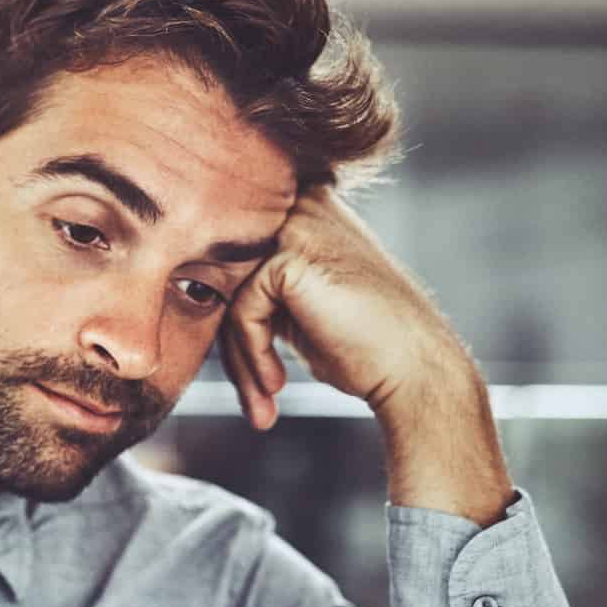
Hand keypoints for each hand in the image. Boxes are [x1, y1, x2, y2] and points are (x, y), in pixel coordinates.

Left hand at [218, 187, 469, 430]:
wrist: (413, 368)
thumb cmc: (360, 345)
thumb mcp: (297, 307)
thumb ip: (256, 287)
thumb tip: (193, 290)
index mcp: (305, 209)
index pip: (235, 263)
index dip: (232, 325)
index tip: (246, 377)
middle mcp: (301, 205)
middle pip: (228, 278)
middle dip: (233, 345)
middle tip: (255, 399)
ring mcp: (297, 226)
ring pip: (230, 298)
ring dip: (241, 360)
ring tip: (264, 401)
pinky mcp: (289, 256)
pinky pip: (242, 311)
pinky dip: (253, 354)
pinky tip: (278, 383)